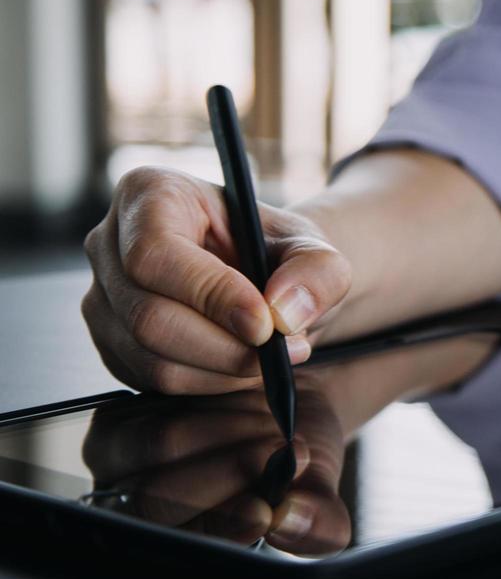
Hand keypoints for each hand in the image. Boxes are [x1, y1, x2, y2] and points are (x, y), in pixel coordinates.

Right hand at [82, 167, 351, 393]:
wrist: (269, 280)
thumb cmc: (280, 253)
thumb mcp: (315, 250)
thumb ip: (317, 272)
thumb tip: (284, 313)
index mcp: (150, 194)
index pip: (155, 253)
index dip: (210, 294)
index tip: (264, 324)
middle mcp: (110, 243)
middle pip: (148, 316)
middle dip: (225, 347)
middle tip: (285, 349)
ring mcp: (104, 297)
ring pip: (151, 358)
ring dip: (224, 370)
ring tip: (274, 355)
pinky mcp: (113, 344)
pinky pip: (153, 382)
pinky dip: (210, 383)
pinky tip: (244, 365)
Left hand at [82, 384, 352, 553]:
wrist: (289, 404)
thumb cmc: (296, 458)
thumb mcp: (320, 494)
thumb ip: (319, 524)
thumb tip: (290, 521)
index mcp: (181, 544)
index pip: (183, 543)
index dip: (222, 525)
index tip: (266, 509)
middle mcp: (134, 512)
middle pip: (159, 494)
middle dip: (234, 469)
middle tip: (291, 450)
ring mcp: (116, 465)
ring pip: (159, 443)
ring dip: (230, 429)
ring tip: (276, 425)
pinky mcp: (116, 418)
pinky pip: (154, 406)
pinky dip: (210, 399)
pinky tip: (246, 399)